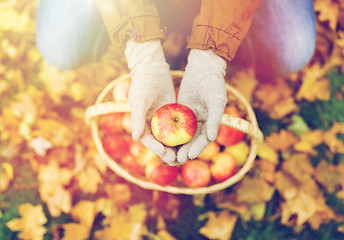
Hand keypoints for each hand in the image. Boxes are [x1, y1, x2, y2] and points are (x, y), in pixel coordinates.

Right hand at [124, 39, 176, 164]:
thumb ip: (137, 119)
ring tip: (186, 155)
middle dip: (168, 152)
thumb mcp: (139, 101)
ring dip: (177, 147)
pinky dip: (183, 135)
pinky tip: (192, 140)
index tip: (166, 155)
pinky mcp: (172, 115)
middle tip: (178, 160)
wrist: (152, 70)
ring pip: (170, 138)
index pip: (149, 141)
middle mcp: (151, 125)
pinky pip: (178, 127)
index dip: (157, 149)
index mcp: (141, 124)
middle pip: (160, 143)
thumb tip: (135, 138)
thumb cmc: (143, 85)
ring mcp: (162, 121)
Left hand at [177, 49, 226, 163]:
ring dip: (177, 144)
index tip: (189, 156)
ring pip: (183, 134)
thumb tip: (211, 138)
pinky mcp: (181, 110)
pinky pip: (175, 123)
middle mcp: (201, 121)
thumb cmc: (213, 83)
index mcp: (211, 121)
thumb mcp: (216, 100)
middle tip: (177, 160)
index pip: (204, 139)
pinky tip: (162, 138)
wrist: (203, 67)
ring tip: (169, 154)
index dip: (197, 148)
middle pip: (193, 140)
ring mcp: (190, 116)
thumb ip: (215, 119)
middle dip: (185, 150)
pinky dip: (170, 131)